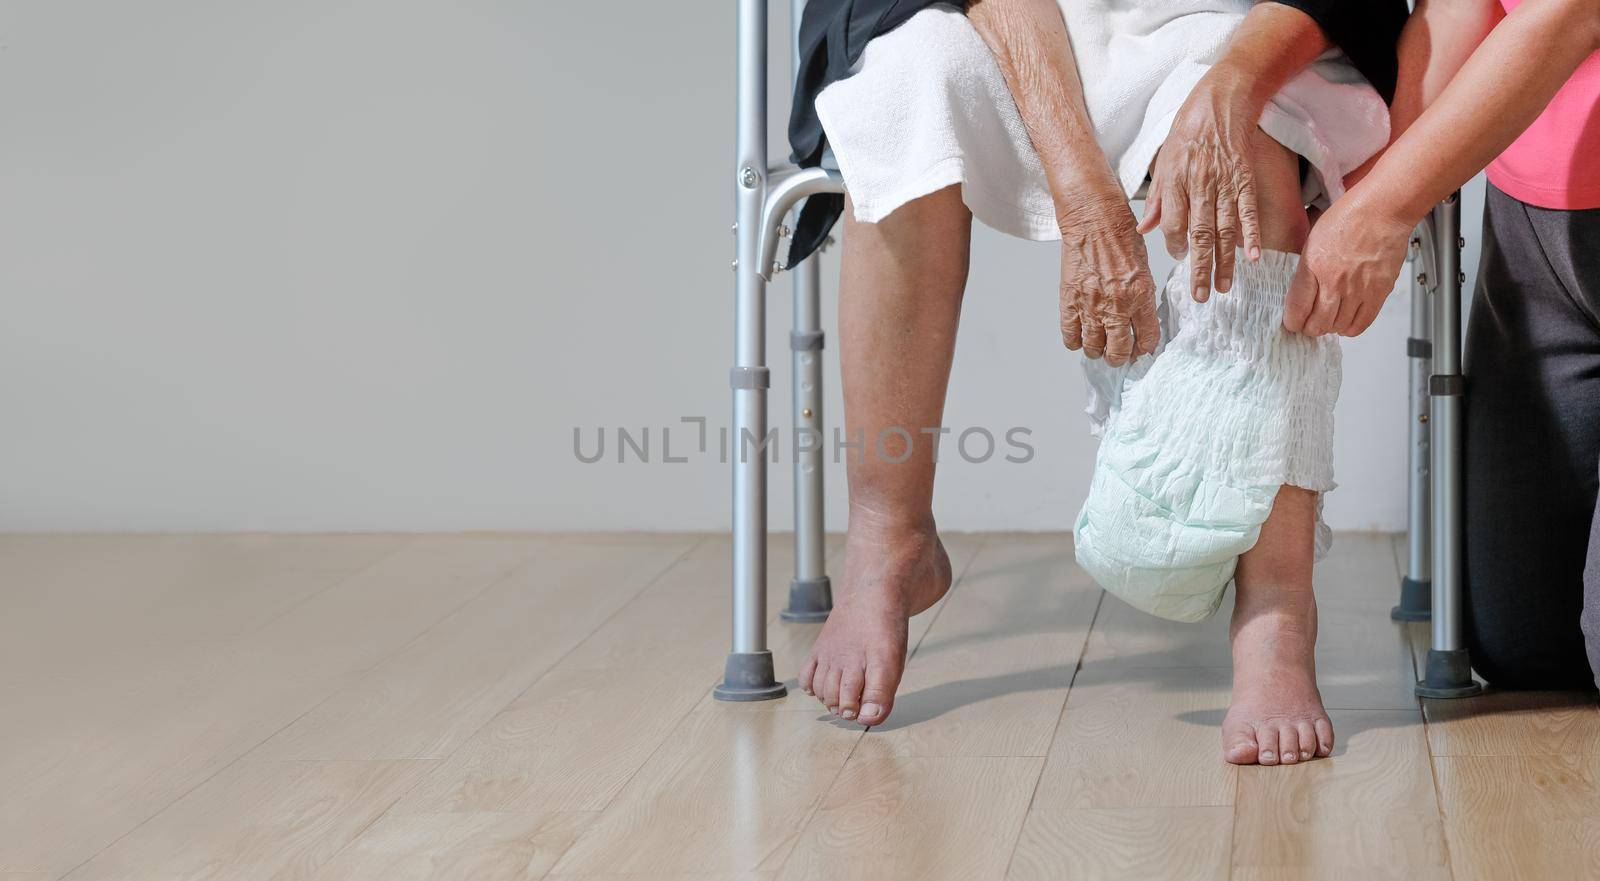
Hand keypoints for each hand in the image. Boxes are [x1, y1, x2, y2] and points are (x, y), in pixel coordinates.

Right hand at [1058, 194, 1159, 366]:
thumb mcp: (1144, 268)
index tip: (1140, 349)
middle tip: (1118, 353)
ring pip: (1093, 348)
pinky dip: (1075, 341)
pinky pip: (1070, 335)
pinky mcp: (1070, 301)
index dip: (1143, 348)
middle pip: (1118, 351)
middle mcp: (1117, 306)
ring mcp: (1091, 305)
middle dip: (1119, 357)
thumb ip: (1142, 298)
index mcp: (1141, 296)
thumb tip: (1140, 321)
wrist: (1094, 219)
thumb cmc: (1121, 237)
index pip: (1147, 339)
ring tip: (1099, 346)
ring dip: (1097, 351)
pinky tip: (1080, 336)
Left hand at [1138, 72, 1262, 301]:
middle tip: (1200, 295)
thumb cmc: (1188, 131)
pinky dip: (1252, 235)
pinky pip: (1248, 212)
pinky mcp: (1246, 180)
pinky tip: (1253, 258)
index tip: (1178, 259)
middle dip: (1200, 268)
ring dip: (1225, 262)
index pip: (1172, 224)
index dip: (1174, 246)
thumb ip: (1156, 198)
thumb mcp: (1162, 161)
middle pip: (1199, 235)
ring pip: (1225, 230)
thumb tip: (1145, 230)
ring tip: (1224, 287)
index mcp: (1175, 182)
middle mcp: (1199, 186)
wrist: (1221, 102)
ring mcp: (1225, 184)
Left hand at [1283, 189, 1412, 336]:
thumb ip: (1306, 271)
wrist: (1382, 210)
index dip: (1292, 322)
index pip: (1296, 309)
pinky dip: (1351, 328)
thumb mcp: (1312, 241)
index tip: (1293, 322)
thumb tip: (1301, 295)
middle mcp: (1335, 281)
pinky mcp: (1379, 292)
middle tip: (1310, 323)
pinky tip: (1347, 320)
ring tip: (1329, 319)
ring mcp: (1358, 289)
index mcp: (1313, 267)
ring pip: (1338, 327)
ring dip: (1331, 327)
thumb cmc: (1349, 218)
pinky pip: (1362, 323)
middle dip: (1310, 328)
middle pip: (1317, 324)